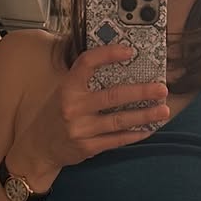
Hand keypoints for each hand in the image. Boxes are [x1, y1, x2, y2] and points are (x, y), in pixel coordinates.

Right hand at [6, 46, 169, 187]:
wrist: (37, 148)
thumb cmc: (54, 116)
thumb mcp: (62, 92)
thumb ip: (83, 80)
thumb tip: (116, 65)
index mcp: (67, 88)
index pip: (87, 63)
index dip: (108, 54)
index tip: (129, 51)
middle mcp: (73, 108)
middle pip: (113, 96)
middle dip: (141, 92)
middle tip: (162, 89)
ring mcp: (81, 130)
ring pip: (119, 120)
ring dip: (145, 115)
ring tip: (163, 110)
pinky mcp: (88, 147)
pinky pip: (116, 140)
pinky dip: (134, 134)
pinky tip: (148, 129)